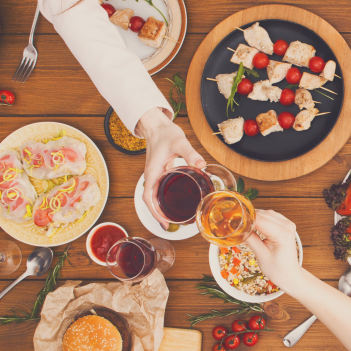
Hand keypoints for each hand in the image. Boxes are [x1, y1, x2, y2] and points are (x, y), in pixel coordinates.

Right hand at [136, 108, 205, 227]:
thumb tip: (202, 166)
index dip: (155, 212)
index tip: (164, 223)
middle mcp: (151, 176)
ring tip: (174, 219)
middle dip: (159, 214)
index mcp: (152, 172)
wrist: (156, 124)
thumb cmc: (165, 132)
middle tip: (173, 225)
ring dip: (161, 208)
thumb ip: (191, 154)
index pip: (148, 198)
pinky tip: (174, 202)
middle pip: (150, 201)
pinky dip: (163, 199)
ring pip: (154, 196)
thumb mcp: (179, 143)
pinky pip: (159, 189)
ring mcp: (154, 174)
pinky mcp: (159, 172)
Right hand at [243, 209, 304, 288]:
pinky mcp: (286, 225)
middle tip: (235, 225)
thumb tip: (237, 228)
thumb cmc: (277, 269)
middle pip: (262, 214)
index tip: (233, 222)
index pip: (259, 219)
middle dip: (248, 218)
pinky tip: (254, 226)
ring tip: (243, 226)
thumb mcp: (260, 255)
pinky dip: (261, 219)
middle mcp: (287, 226)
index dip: (245, 219)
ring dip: (254, 218)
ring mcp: (288, 224)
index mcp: (282, 234)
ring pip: (266, 213)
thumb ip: (250, 239)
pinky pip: (271, 216)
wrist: (289, 274)